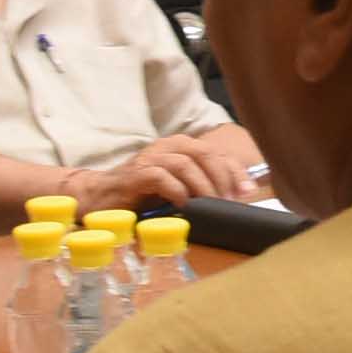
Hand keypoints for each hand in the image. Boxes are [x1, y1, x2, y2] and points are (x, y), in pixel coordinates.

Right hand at [101, 130, 249, 212]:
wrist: (102, 196)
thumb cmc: (142, 193)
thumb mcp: (177, 188)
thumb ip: (200, 188)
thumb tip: (234, 200)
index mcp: (181, 147)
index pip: (217, 153)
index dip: (236, 171)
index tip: (248, 192)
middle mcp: (167, 146)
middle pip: (205, 153)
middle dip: (222, 178)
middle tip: (230, 201)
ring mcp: (151, 158)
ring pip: (185, 163)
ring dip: (202, 186)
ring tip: (210, 205)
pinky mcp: (136, 173)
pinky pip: (161, 176)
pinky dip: (176, 190)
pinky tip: (184, 205)